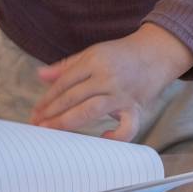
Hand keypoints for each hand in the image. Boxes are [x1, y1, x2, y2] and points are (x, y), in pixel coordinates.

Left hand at [31, 24, 192, 141]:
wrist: (156, 52)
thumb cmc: (120, 55)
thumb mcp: (91, 54)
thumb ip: (66, 66)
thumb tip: (40, 76)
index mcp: (94, 60)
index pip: (65, 82)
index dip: (48, 98)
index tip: (36, 111)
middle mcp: (107, 77)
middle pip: (74, 97)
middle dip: (52, 112)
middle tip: (37, 125)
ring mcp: (121, 93)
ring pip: (91, 110)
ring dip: (68, 122)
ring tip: (52, 131)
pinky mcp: (135, 106)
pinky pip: (127, 126)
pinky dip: (115, 136)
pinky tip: (101, 139)